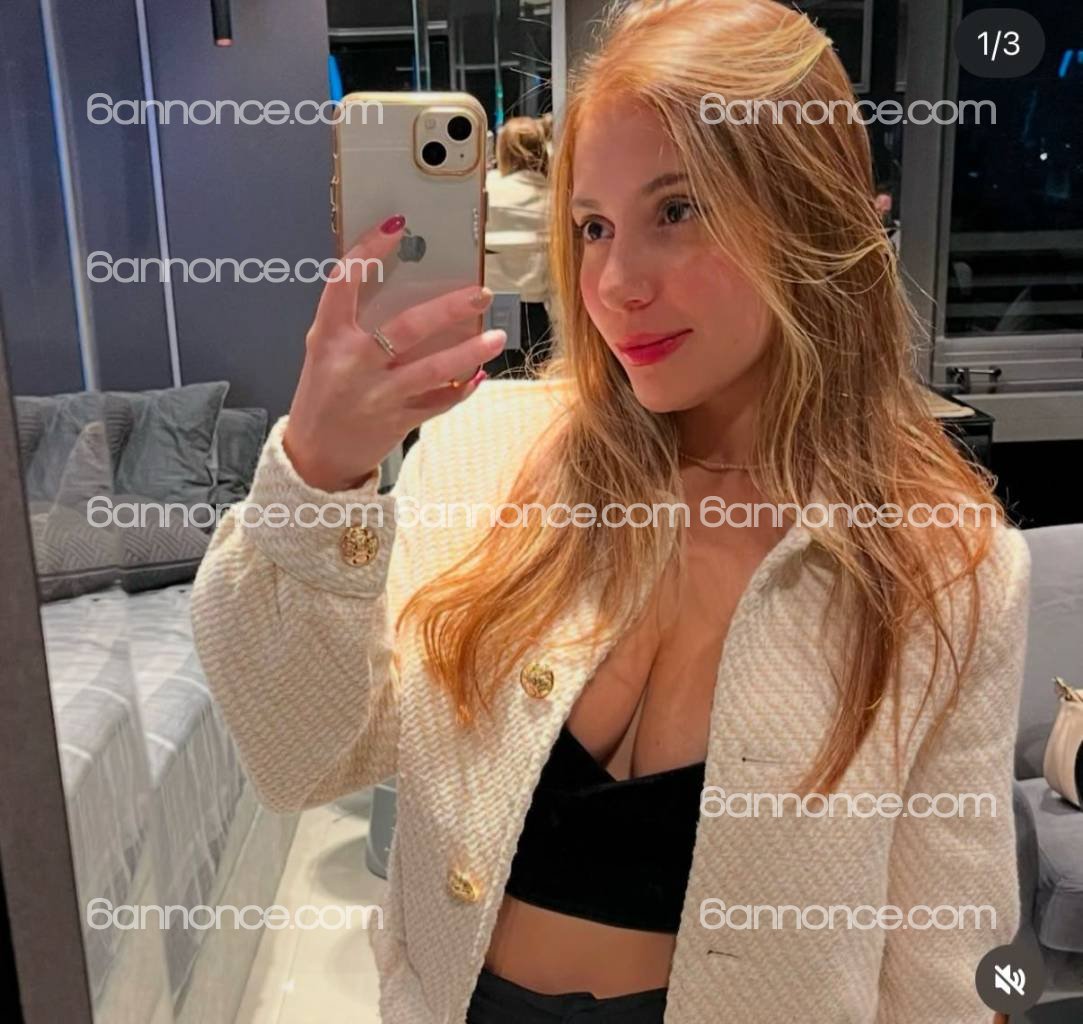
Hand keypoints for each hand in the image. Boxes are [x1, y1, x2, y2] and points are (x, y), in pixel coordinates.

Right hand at [283, 214, 505, 491]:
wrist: (315, 456)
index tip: (395, 225)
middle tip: (480, 293)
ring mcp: (377, 395)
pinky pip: (439, 401)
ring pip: (433, 369)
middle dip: (449, 309)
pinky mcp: (397, 421)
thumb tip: (402, 283)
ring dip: (469, 351)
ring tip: (496, 337)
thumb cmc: (323, 394)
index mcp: (328, 337)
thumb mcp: (323, 351)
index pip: (343, 283)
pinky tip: (479, 375)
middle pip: (407, 328)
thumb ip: (352, 322)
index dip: (367, 250)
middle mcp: (353, 363)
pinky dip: (462, 389)